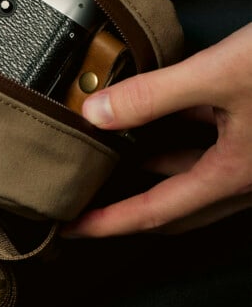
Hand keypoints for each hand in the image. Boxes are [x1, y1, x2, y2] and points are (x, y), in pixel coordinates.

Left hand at [62, 23, 251, 236]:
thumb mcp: (219, 76)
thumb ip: (154, 95)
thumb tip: (96, 113)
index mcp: (232, 175)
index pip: (154, 213)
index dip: (108, 223)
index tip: (71, 230)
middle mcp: (243, 176)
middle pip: (173, 208)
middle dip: (127, 211)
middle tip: (86, 209)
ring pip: (190, 177)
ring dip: (151, 174)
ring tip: (110, 165)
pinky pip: (206, 145)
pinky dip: (176, 139)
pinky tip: (158, 117)